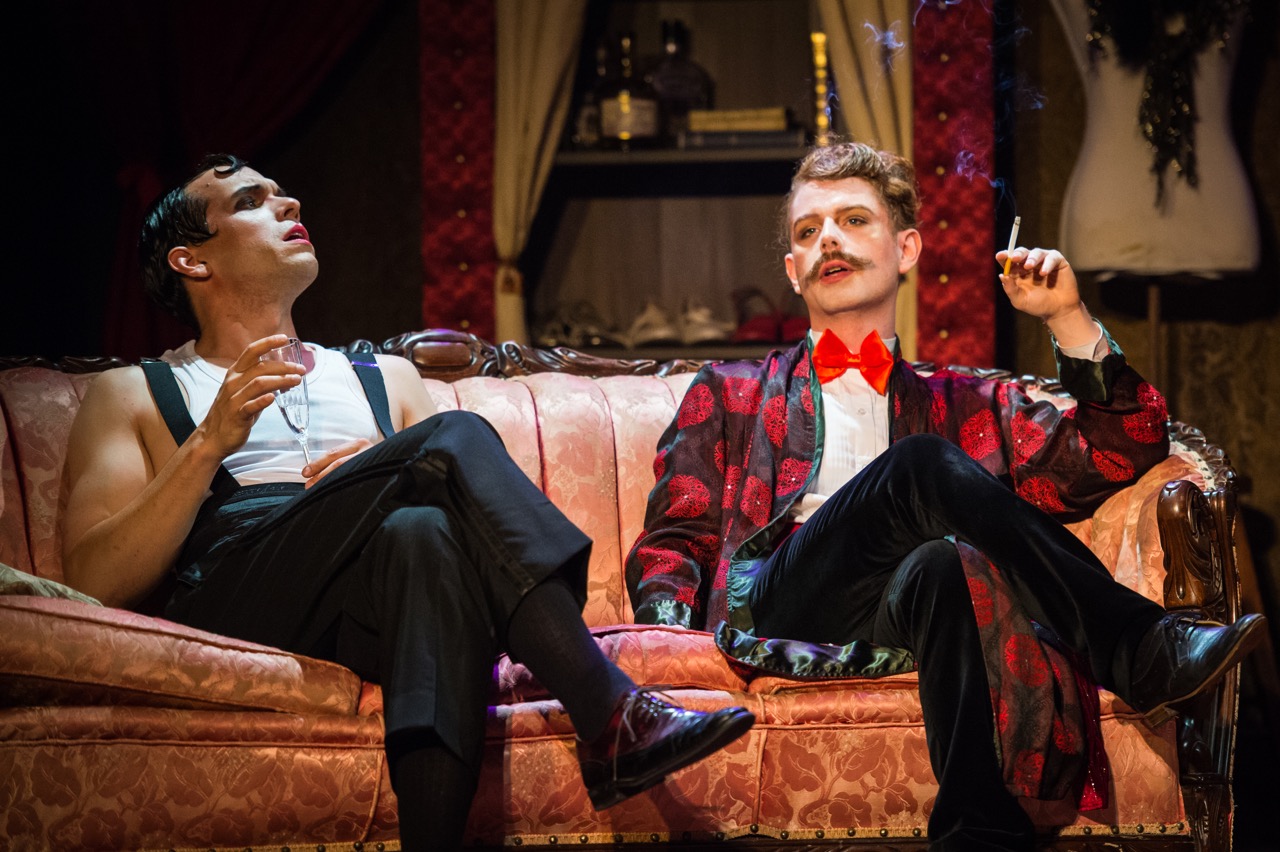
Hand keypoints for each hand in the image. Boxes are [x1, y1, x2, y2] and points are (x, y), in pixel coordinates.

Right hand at [194, 335, 304, 460]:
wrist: (213, 437)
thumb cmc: (233, 411)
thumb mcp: (245, 391)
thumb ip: (263, 381)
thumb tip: (289, 376)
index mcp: (235, 373)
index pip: (251, 352)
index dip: (267, 342)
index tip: (284, 338)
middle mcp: (233, 382)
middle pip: (261, 367)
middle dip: (284, 366)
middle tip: (301, 369)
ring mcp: (233, 399)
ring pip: (259, 383)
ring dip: (280, 380)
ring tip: (296, 380)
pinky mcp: (236, 415)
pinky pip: (250, 406)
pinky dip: (262, 401)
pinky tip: (273, 398)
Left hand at [303, 438, 373, 487]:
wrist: (398, 462)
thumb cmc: (372, 461)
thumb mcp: (357, 453)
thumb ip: (341, 459)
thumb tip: (316, 472)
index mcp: (360, 444)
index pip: (334, 454)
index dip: (317, 464)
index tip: (306, 472)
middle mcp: (367, 451)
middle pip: (339, 464)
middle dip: (321, 475)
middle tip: (310, 485)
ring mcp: (373, 463)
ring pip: (347, 474)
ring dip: (330, 483)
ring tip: (319, 491)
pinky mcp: (378, 476)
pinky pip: (358, 483)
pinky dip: (344, 489)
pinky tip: (336, 494)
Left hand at [996, 247, 1081, 323]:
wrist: (1059, 310)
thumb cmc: (1038, 305)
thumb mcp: (1020, 300)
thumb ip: (1011, 289)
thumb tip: (1001, 275)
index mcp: (1017, 272)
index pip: (1008, 261)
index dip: (1004, 256)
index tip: (999, 256)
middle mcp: (1029, 264)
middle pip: (1022, 253)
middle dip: (1017, 254)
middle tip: (1014, 258)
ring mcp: (1044, 261)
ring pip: (1036, 252)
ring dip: (1031, 258)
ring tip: (1029, 266)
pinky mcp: (1058, 262)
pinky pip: (1052, 257)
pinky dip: (1047, 263)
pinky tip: (1043, 273)